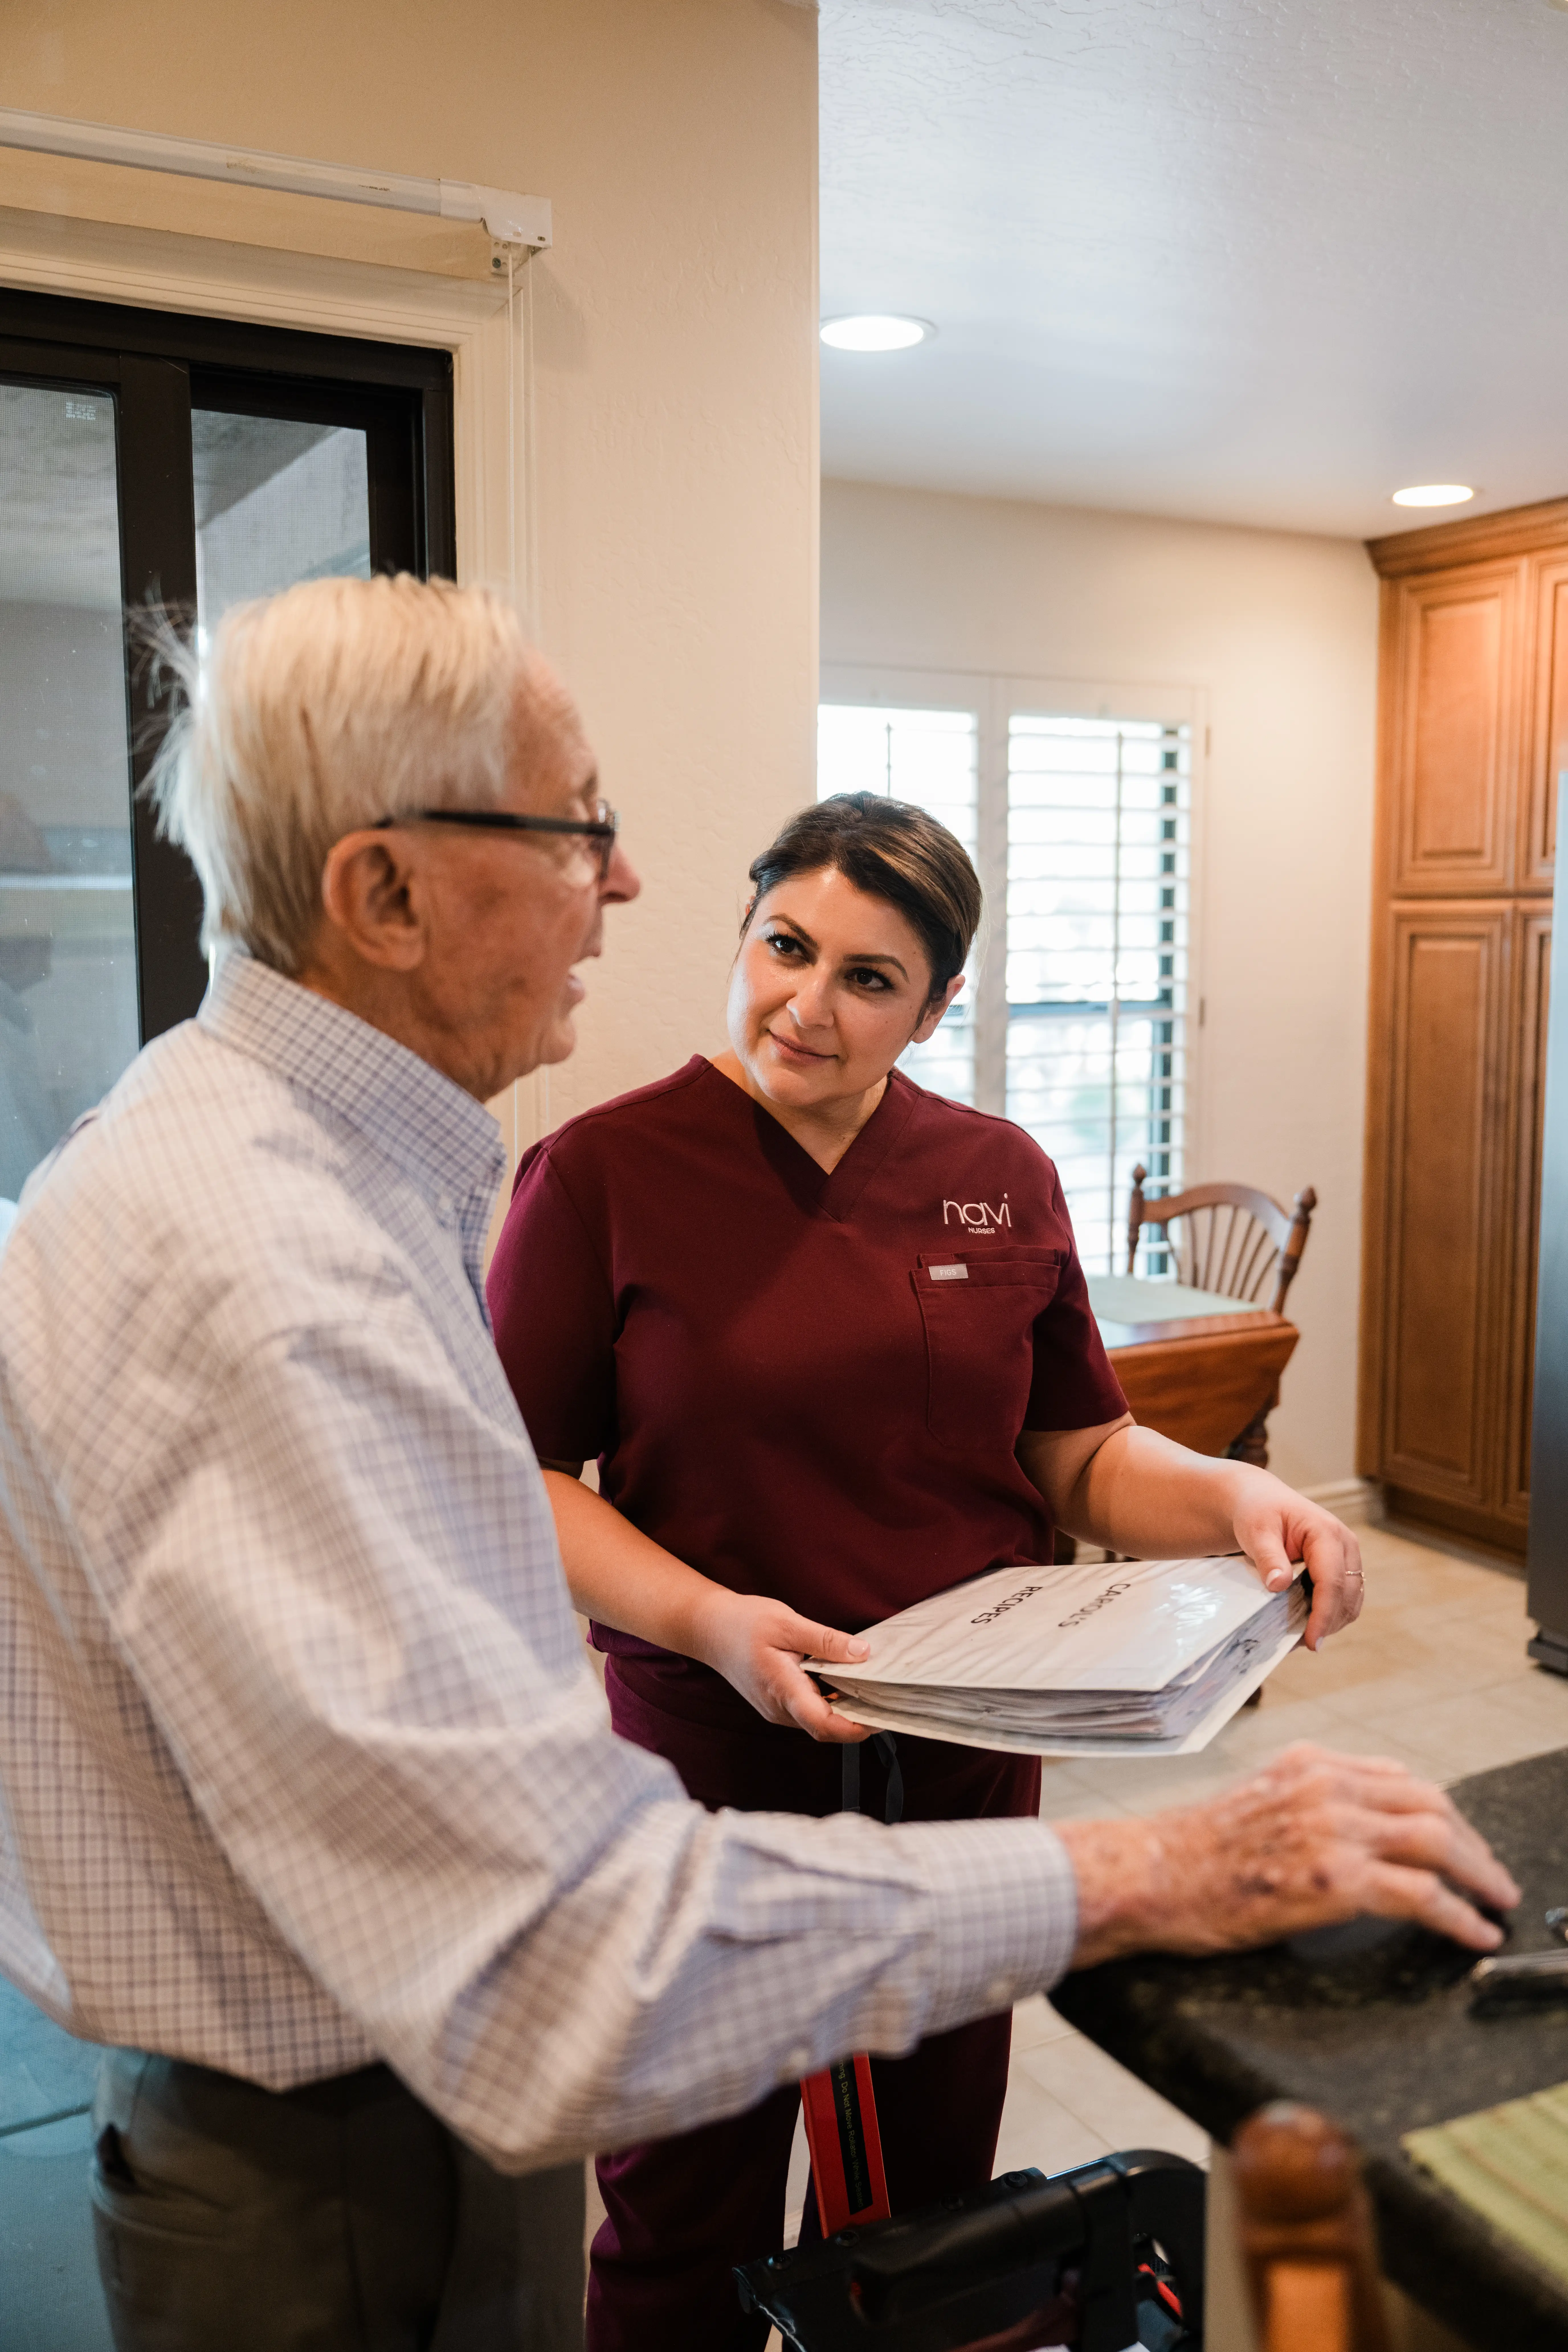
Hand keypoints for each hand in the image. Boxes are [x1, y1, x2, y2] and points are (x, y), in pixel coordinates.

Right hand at [690, 1590, 872, 1743]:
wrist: (708, 1629)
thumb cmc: (744, 1623)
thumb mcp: (787, 1623)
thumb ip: (825, 1641)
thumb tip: (863, 1654)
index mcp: (783, 1690)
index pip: (825, 1725)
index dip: (857, 1727)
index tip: (883, 1716)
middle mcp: (780, 1709)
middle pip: (826, 1729)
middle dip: (858, 1720)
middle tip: (888, 1699)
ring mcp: (776, 1710)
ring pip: (818, 1722)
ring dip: (845, 1711)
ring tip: (872, 1688)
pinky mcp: (776, 1705)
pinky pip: (808, 1712)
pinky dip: (830, 1703)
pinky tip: (844, 1682)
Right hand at [1057, 1744, 1520, 1967]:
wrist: (1153, 1874)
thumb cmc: (1193, 1850)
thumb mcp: (1261, 1800)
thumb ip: (1311, 1802)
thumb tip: (1361, 1828)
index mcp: (1310, 1763)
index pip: (1401, 1779)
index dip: (1443, 1813)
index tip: (1460, 1840)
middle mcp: (1328, 1786)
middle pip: (1432, 1805)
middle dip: (1473, 1843)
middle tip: (1492, 1876)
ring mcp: (1334, 1830)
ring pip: (1438, 1842)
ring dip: (1480, 1875)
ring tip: (1496, 1902)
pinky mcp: (1336, 1880)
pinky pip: (1423, 1896)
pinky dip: (1460, 1916)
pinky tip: (1475, 1934)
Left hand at [1228, 1469, 1363, 1648]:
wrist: (1262, 1501)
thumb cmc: (1258, 1512)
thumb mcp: (1256, 1529)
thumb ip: (1268, 1557)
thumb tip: (1278, 1586)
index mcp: (1327, 1532)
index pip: (1332, 1581)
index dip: (1323, 1615)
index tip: (1310, 1641)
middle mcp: (1345, 1544)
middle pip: (1347, 1595)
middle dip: (1328, 1623)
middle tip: (1302, 1644)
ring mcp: (1348, 1557)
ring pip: (1351, 1601)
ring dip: (1331, 1622)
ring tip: (1303, 1637)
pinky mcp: (1343, 1567)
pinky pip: (1345, 1598)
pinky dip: (1331, 1614)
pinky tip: (1308, 1623)